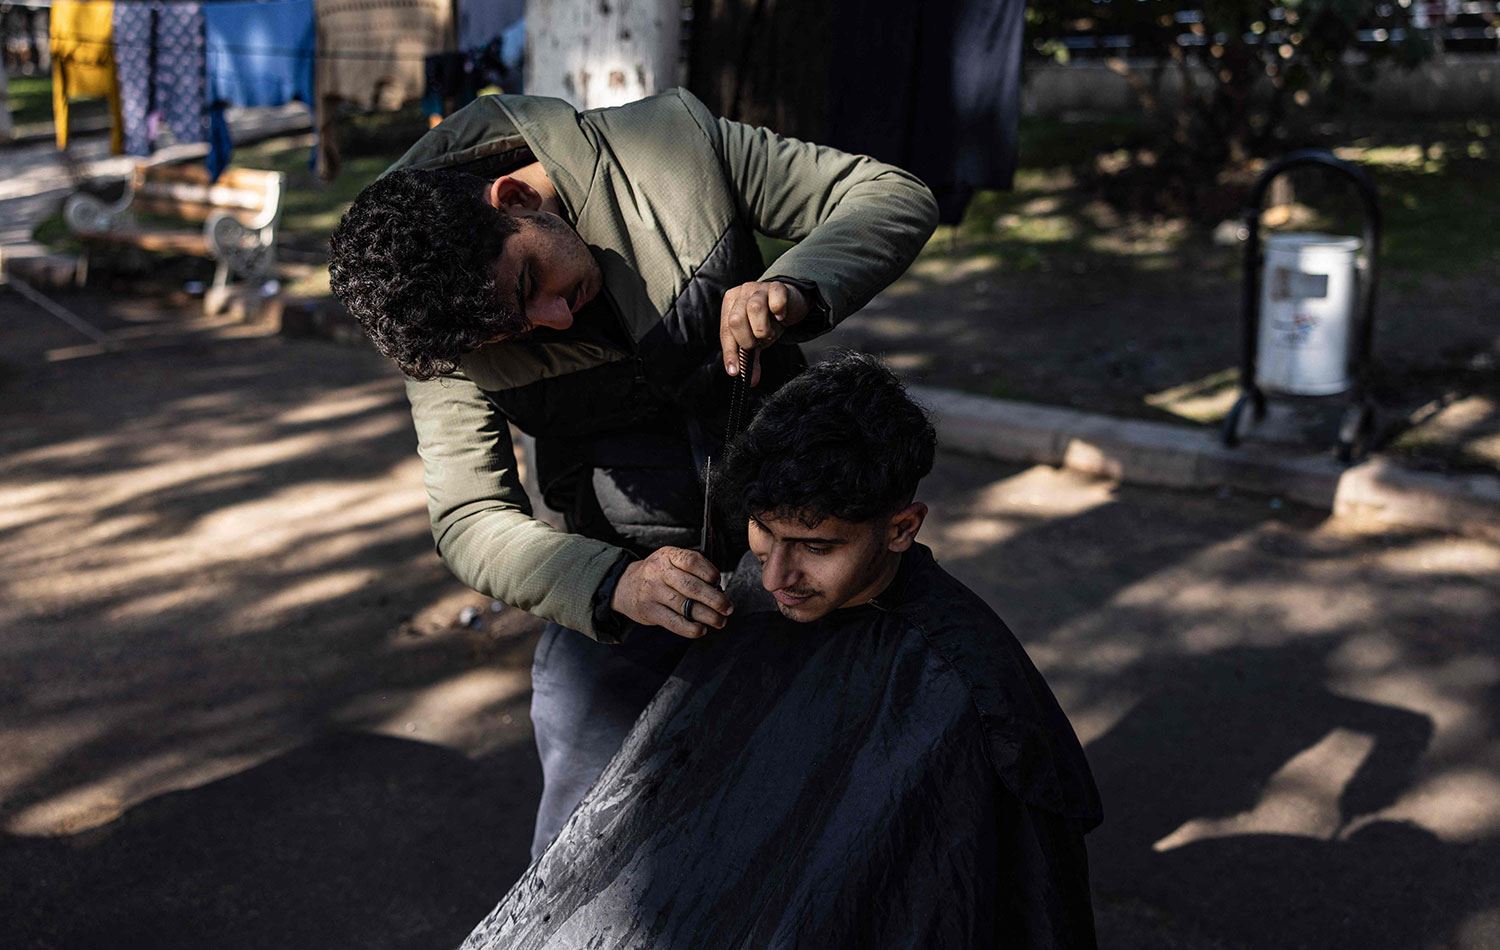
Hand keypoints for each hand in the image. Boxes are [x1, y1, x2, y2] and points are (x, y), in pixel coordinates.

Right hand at [610, 547, 732, 638]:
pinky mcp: (650, 611)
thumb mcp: (670, 561)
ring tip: (719, 621)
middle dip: (715, 600)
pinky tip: (700, 630)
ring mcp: (653, 592)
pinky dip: (690, 628)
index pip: (692, 561)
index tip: (719, 582)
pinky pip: (674, 622)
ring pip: (685, 606)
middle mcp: (659, 572)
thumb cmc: (657, 574)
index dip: (710, 572)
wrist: (624, 586)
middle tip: (728, 608)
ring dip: (707, 616)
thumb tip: (718, 590)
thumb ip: (691, 570)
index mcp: (668, 555)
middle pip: (692, 586)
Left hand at [719, 280, 807, 386]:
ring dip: (763, 328)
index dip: (730, 353)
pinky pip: (776, 300)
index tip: (735, 371)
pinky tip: (781, 316)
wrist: (790, 302)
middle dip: (748, 339)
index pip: (725, 331)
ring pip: (754, 308)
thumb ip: (750, 358)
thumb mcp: (755, 339)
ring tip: (769, 332)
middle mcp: (741, 293)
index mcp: (730, 304)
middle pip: (736, 320)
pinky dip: (779, 312)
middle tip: (758, 342)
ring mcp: (759, 288)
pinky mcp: (778, 286)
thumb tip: (750, 381)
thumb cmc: (768, 320)